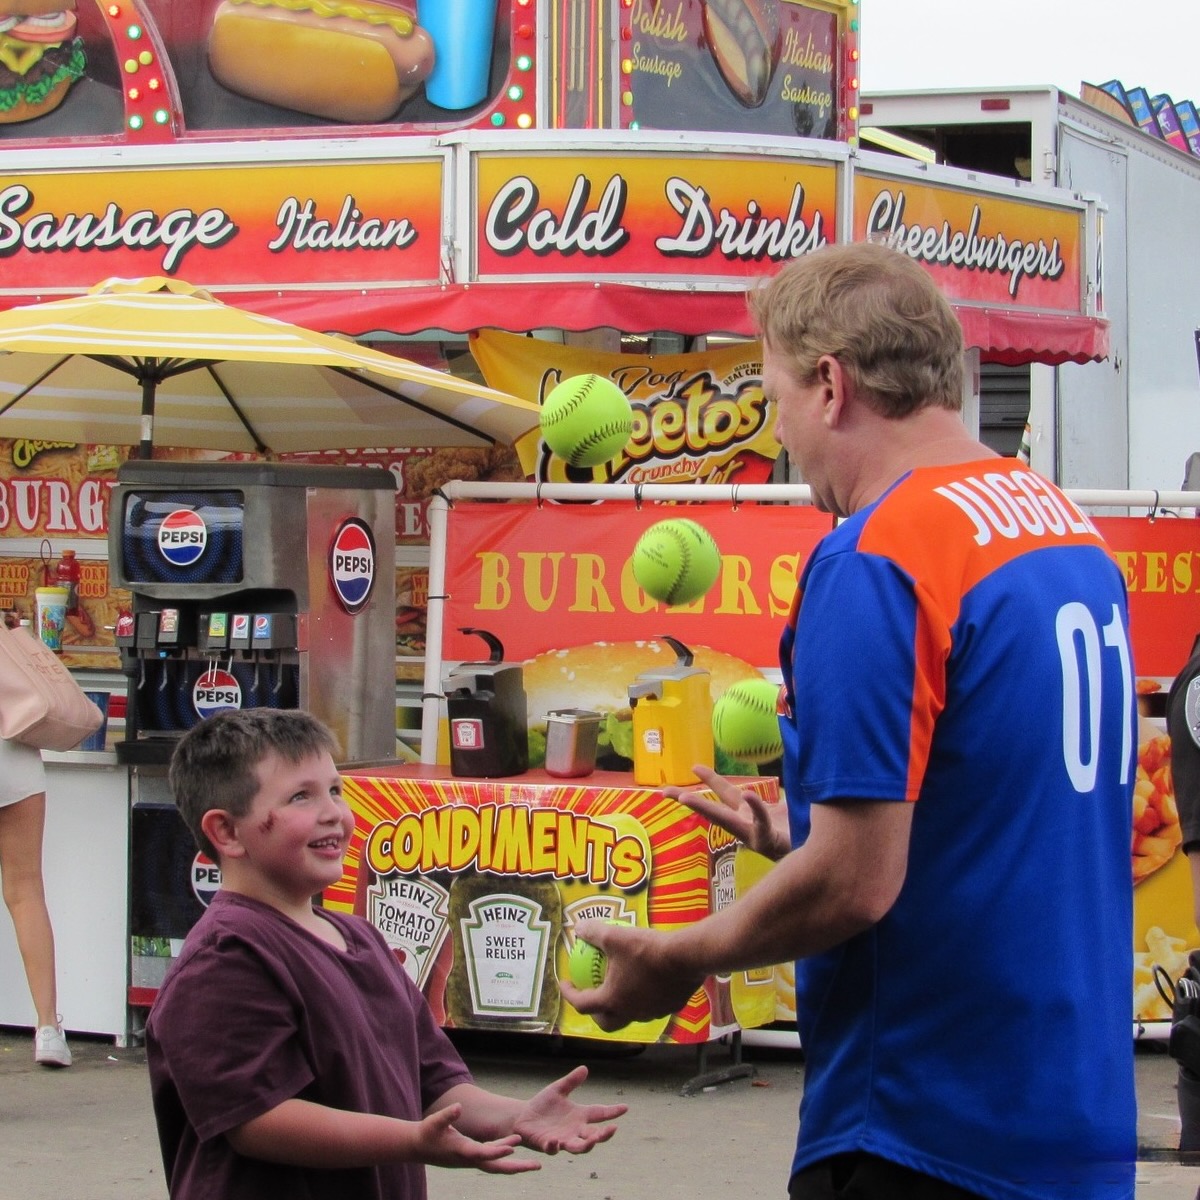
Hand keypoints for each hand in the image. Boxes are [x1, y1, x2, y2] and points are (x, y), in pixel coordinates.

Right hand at [417, 1105, 539, 1174]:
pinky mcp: (471, 1154)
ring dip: (515, 1163)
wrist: (417, 1146)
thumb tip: (459, 1106)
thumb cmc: (426, 1133)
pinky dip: (503, 1153)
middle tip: (537, 1166)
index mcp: (462, 1150)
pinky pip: (491, 1156)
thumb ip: (447, 1115)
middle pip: (497, 1167)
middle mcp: (470, 1158)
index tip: (514, 1148)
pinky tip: (513, 1146)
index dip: (498, 1151)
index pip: (483, 1153)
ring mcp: (471, 1158)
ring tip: (534, 1162)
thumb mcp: (435, 1122)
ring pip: (496, 1164)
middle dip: (517, 1167)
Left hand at [512, 1065, 627, 1153]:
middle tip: (612, 1129)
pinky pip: (553, 1149)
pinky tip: (556, 1141)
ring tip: (593, 1140)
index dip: (612, 1111)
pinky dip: (555, 1146)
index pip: (599, 1113)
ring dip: (586, 1145)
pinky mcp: (547, 1144)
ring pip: (578, 1147)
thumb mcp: (558, 1089)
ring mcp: (562, 1139)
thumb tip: (585, 1068)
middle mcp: (574, 1130)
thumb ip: (571, 1081)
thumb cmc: (543, 1105)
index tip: (625, 1107)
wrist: (523, 1117)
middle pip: (593, 1136)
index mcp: (579, 1116)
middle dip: (604, 1135)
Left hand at [559, 920, 702, 1033]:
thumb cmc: (646, 949)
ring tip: (621, 987)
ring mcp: (650, 1014)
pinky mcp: (668, 1008)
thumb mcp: (615, 936)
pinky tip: (647, 981)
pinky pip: (651, 1007)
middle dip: (595, 1012)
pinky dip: (643, 998)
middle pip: (606, 1022)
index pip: (582, 1004)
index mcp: (611, 1000)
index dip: (569, 993)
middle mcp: (629, 1013)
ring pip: (630, 1015)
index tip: (565, 982)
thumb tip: (579, 928)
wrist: (685, 957)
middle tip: (593, 994)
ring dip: (621, 1005)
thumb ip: (594, 933)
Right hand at [665, 765, 789, 860]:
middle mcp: (745, 825)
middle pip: (713, 811)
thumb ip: (786, 797)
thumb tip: (787, 767)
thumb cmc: (799, 831)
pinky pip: (761, 822)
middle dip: (690, 801)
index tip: (692, 767)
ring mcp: (754, 834)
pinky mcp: (769, 840)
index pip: (723, 793)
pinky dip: (755, 809)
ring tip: (686, 798)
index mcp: (747, 814)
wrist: (814, 855)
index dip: (709, 779)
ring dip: (705, 809)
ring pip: (726, 820)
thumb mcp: (786, 807)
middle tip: (667, 792)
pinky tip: (748, 794)